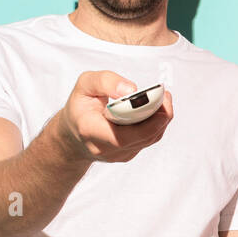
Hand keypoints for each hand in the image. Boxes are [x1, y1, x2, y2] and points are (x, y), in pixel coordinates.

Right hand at [57, 70, 172, 162]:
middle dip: (158, 116)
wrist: (73, 135)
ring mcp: (117, 155)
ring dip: (160, 119)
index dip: (143, 119)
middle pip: (141, 137)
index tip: (156, 98)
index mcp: (90, 130)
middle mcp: (104, 148)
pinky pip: (147, 140)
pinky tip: (155, 109)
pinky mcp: (128, 155)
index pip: (121, 134)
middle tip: (165, 96)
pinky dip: (155, 124)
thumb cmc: (80, 107)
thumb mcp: (84, 85)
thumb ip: (106, 82)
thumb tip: (132, 90)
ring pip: (148, 139)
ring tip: (163, 99)